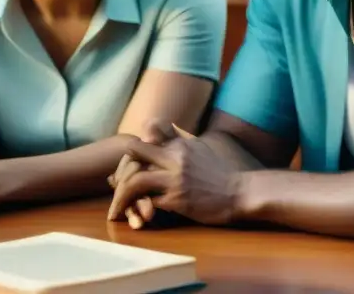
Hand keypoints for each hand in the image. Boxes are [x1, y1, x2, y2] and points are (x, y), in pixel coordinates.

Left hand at [107, 125, 241, 227]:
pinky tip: (134, 219)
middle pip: (134, 152)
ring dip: (121, 196)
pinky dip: (138, 211)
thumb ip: (177, 141)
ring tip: (115, 210)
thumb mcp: (199, 148)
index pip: (145, 135)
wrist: (240, 192)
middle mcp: (175, 156)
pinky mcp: (178, 200)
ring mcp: (175, 178)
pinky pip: (148, 203)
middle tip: (113, 185)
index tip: (127, 165)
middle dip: (120, 169)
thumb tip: (157, 133)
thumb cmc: (218, 173)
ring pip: (135, 180)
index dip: (133, 151)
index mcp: (179, 143)